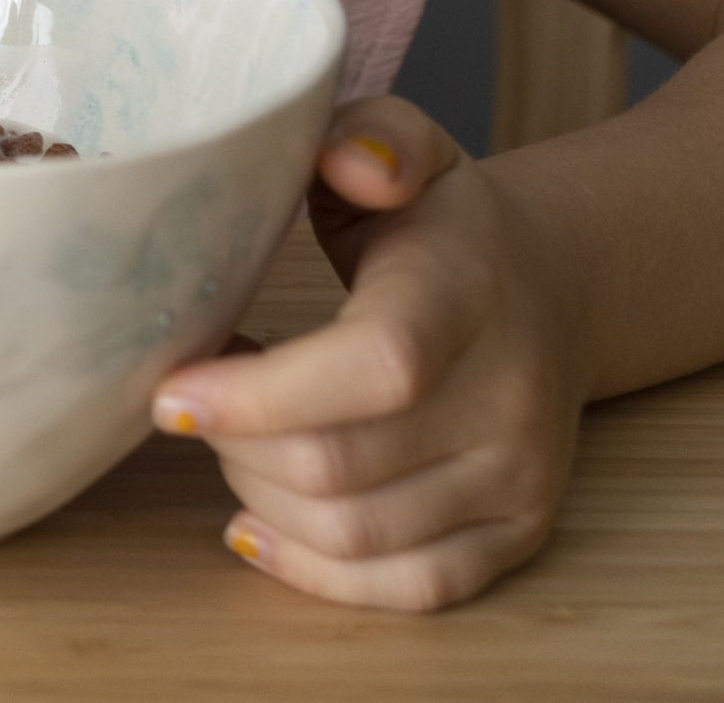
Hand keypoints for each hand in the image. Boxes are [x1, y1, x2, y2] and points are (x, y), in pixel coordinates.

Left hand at [149, 97, 587, 610]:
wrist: (554, 288)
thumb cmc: (443, 221)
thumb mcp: (410, 148)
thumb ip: (371, 135)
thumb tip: (346, 162)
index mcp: (468, 292)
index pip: (374, 367)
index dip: (261, 394)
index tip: (168, 390)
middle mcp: (508, 397)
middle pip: (341, 467)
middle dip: (235, 443)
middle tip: (193, 400)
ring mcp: (519, 476)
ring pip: (357, 534)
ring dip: (260, 495)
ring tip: (233, 438)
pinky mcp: (518, 532)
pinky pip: (411, 588)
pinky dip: (318, 574)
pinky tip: (254, 525)